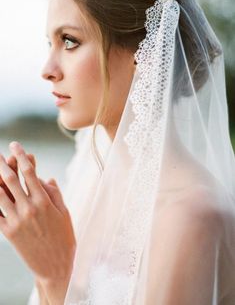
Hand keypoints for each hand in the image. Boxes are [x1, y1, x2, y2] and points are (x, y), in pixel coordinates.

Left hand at [0, 141, 75, 286]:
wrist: (56, 265)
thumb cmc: (64, 236)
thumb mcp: (64, 212)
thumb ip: (54, 192)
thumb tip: (45, 178)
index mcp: (44, 200)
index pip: (29, 172)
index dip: (21, 156)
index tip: (16, 145)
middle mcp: (29, 208)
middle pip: (10, 179)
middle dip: (2, 163)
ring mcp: (16, 220)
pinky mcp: (8, 232)